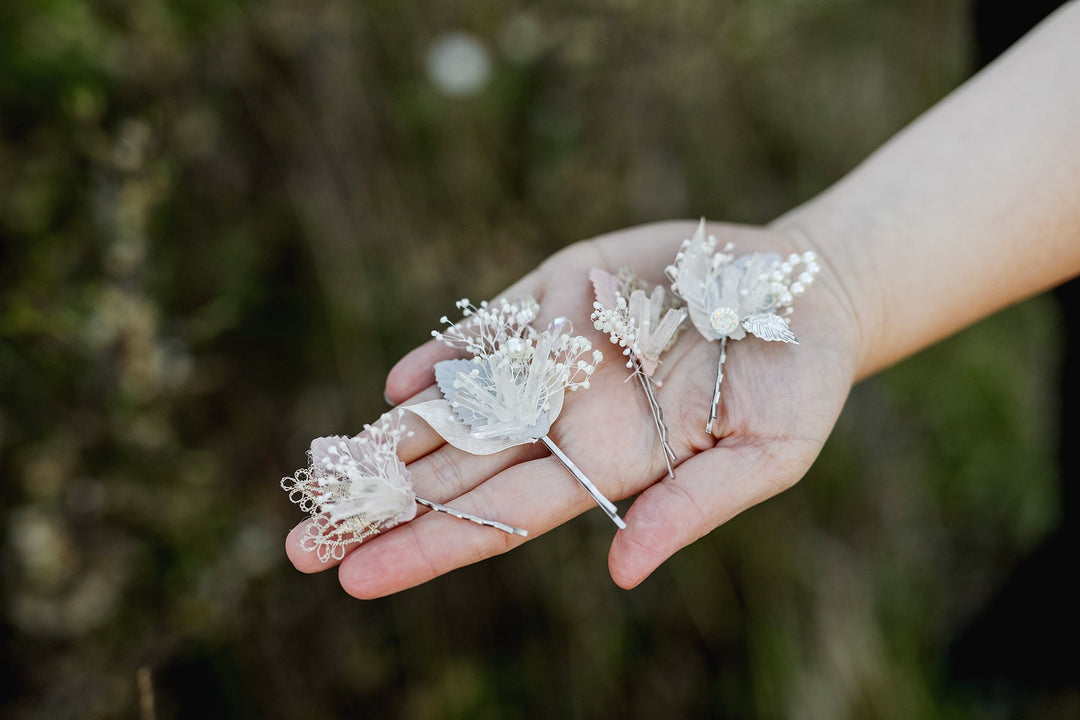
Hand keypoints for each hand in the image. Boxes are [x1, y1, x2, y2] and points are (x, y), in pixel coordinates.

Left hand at [285, 220, 861, 596]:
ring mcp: (557, 354)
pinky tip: (400, 384)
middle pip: (457, 470)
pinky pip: (491, 327)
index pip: (502, 516)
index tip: (358, 579)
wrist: (802, 289)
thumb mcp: (767, 453)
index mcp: (608, 463)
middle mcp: (566, 416)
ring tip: (321, 475)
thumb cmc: (796, 381)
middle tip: (299, 548)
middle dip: (382, 506)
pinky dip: (446, 353)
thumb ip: (693, 506)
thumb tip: (622, 571)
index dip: (430, 546)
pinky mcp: (560, 292)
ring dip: (390, 438)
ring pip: (458, 402)